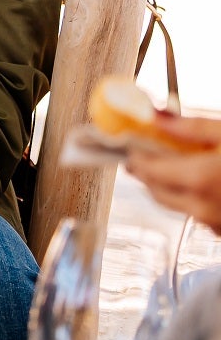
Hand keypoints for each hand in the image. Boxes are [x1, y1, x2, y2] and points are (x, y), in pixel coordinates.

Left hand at [127, 116, 220, 230]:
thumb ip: (191, 127)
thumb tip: (156, 116)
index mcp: (199, 180)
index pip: (147, 170)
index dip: (134, 156)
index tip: (127, 144)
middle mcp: (202, 208)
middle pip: (155, 190)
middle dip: (145, 172)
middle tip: (142, 154)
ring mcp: (213, 224)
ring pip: (174, 204)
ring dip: (166, 186)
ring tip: (171, 165)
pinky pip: (196, 214)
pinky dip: (189, 198)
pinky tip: (199, 183)